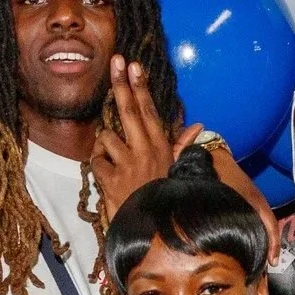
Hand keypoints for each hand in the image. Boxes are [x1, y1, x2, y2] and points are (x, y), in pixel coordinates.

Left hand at [90, 55, 202, 212]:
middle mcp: (145, 150)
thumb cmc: (166, 199)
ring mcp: (126, 164)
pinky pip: (96, 161)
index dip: (140, 86)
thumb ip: (182, 146)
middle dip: (121, 84)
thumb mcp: (177, 171)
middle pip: (128, 110)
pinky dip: (98, 164)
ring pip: (106, 137)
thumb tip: (198, 126)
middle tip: (115, 61)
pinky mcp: (110, 179)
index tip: (133, 65)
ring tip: (115, 159)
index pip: (149, 110)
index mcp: (161, 147)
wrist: (155, 233)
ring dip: (105, 144)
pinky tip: (107, 173)